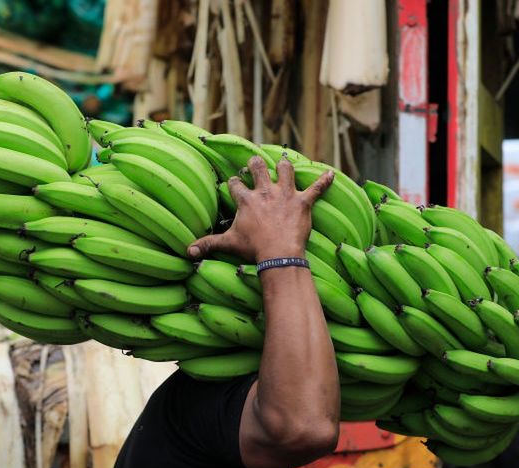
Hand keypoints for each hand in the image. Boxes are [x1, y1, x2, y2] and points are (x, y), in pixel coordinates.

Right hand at [188, 156, 333, 262]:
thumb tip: (187, 252)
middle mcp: (265, 191)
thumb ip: (207, 244)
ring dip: (285, 166)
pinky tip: (331, 173)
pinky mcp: (303, 202)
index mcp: (246, 200)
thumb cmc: (253, 248)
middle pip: (258, 167)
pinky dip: (325, 181)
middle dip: (256, 164)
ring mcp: (285, 194)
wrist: (278, 254)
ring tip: (284, 163)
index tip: (233, 184)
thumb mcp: (228, 244)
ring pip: (286, 170)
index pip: (235, 185)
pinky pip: (317, 188)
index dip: (233, 184)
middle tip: (255, 164)